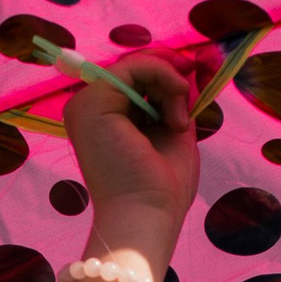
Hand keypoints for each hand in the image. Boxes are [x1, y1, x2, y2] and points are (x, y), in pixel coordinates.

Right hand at [63, 57, 198, 274]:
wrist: (146, 217)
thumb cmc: (161, 188)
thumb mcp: (174, 132)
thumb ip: (175, 99)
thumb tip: (189, 67)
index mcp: (104, 118)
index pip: (135, 78)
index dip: (166, 72)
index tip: (195, 81)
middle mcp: (88, 108)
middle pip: (134, 68)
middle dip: (171, 73)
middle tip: (193, 94)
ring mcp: (85, 104)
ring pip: (136, 64)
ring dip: (170, 84)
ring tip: (178, 122)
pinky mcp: (92, 102)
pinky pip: (134, 67)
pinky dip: (164, 79)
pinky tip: (174, 117)